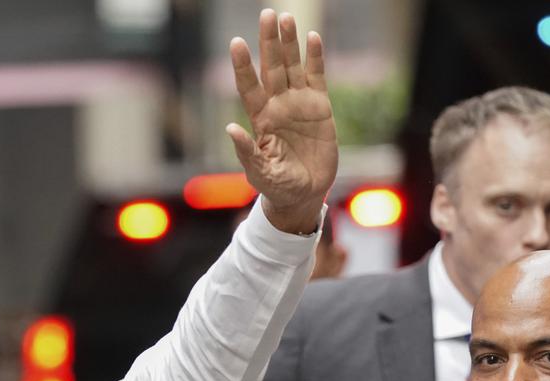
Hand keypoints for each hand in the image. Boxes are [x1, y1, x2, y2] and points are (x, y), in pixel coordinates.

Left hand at [228, 10, 337, 234]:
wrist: (304, 195)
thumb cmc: (277, 186)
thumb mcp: (260, 173)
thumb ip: (247, 152)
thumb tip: (229, 130)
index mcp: (260, 119)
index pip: (249, 86)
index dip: (243, 65)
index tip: (236, 43)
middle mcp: (277, 105)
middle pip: (271, 67)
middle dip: (268, 41)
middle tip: (267, 14)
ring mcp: (299, 104)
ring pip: (292, 66)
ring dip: (289, 43)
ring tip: (286, 17)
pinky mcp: (320, 107)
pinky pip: (317, 76)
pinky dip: (315, 58)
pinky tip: (312, 37)